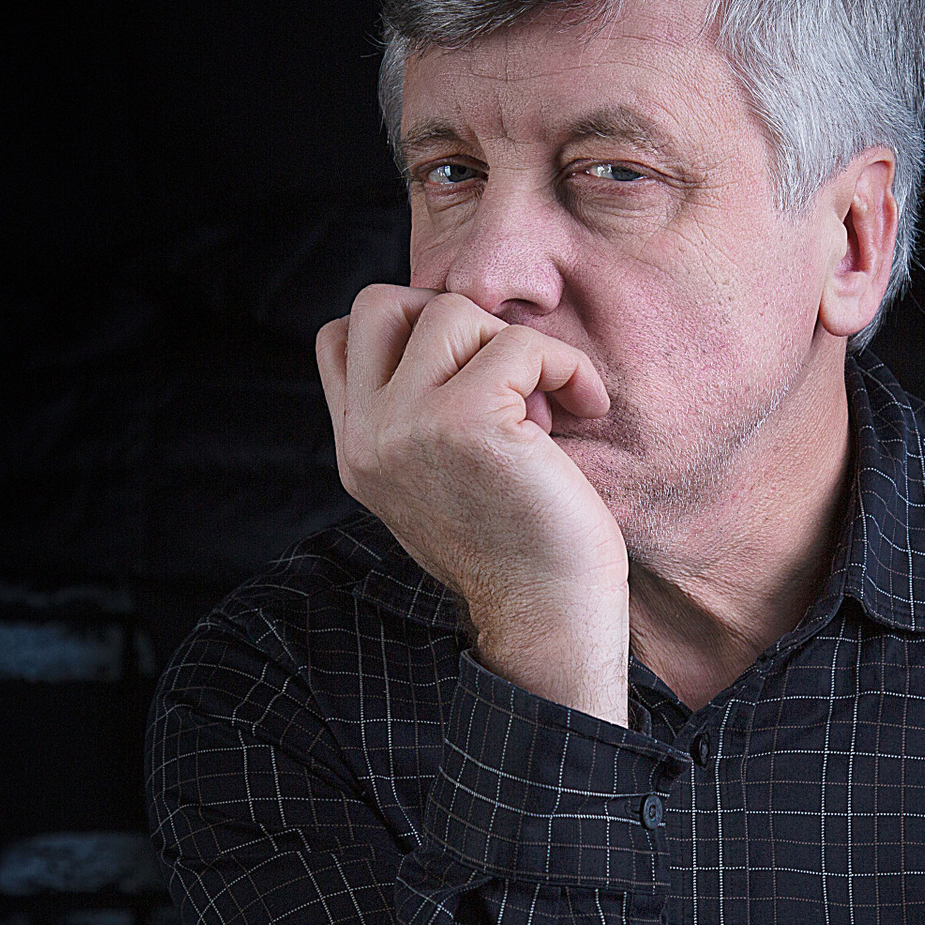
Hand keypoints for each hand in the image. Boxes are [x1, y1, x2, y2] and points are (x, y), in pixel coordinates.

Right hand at [317, 288, 630, 724]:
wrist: (549, 621)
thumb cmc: (521, 551)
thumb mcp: (440, 480)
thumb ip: (420, 419)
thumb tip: (455, 336)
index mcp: (357, 451)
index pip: (339, 338)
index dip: (409, 331)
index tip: (471, 374)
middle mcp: (368, 436)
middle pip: (380, 304)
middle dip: (454, 320)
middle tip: (505, 377)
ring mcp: (409, 426)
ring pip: (452, 311)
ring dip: (515, 346)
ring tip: (546, 408)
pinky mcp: (467, 421)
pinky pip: (521, 343)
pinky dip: (566, 365)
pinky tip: (585, 408)